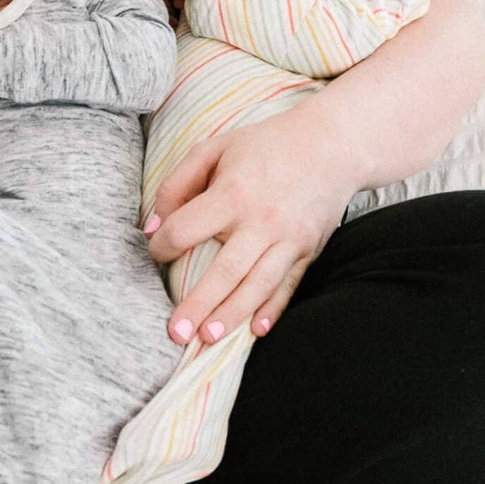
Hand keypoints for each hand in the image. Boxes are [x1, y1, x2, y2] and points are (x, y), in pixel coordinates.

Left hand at [146, 106, 351, 345]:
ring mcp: (290, 238)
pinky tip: (255, 330)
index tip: (156, 250)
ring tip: (207, 338)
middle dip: (198, 304)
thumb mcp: (214, 148)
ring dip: (232, 315)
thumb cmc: (264, 145)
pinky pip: (289, 286)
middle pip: (225, 271)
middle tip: (175, 334)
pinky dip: (272, 309)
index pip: (188, 228)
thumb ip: (177, 184)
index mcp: (234, 192)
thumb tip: (154, 226)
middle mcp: (263, 220)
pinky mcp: (309, 250)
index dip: (164, 244)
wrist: (330, 145)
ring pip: (257, 286)